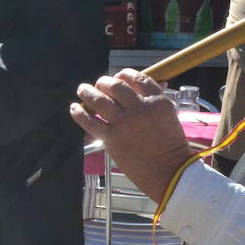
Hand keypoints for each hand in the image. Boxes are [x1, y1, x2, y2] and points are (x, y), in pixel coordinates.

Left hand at [70, 70, 197, 201]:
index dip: (123, 74)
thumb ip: (152, 99)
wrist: (168, 170)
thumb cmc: (169, 143)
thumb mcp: (168, 115)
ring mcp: (125, 124)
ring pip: (100, 100)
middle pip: (116, 86)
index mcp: (157, 101)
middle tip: (98, 84)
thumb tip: (138, 84)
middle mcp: (140, 109)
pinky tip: (75, 108)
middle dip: (103, 82)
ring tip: (83, 90)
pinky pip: (90, 122)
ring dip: (87, 92)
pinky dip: (79, 113)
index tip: (117, 78)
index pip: (136, 77)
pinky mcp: (112, 139)